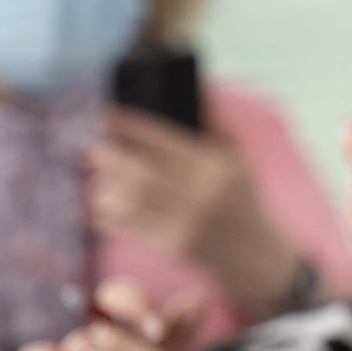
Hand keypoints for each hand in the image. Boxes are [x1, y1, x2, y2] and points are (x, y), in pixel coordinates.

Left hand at [88, 108, 303, 316]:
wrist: (260, 258)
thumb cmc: (246, 204)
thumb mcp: (242, 162)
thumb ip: (221, 126)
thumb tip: (199, 92)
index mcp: (216, 168)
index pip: (167, 141)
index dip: (134, 128)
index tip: (110, 117)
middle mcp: (202, 194)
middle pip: (144, 172)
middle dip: (113, 159)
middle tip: (92, 150)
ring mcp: (188, 222)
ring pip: (135, 202)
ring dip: (107, 190)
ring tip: (93, 180)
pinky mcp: (176, 247)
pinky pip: (134, 229)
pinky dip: (110, 218)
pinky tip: (96, 209)